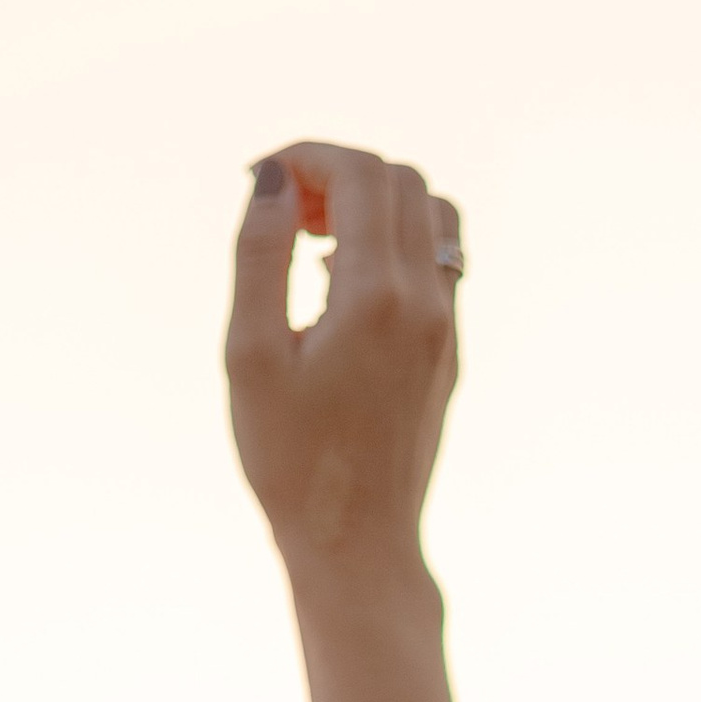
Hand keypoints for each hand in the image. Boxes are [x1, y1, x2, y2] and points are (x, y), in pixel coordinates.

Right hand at [226, 141, 463, 580]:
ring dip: (374, 203)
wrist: (357, 545)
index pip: (360, 172)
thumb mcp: (250, 357)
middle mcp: (426, 302)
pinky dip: (394, 243)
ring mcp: (448, 327)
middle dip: (337, 173)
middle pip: (399, 179)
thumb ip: (259, 256)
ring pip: (431, 214)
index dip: (305, 156)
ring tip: (316, 242)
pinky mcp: (450, 352)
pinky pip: (438, 263)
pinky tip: (342, 285)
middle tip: (283, 213)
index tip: (258, 182)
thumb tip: (271, 180)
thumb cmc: (290, 461)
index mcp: (375, 297)